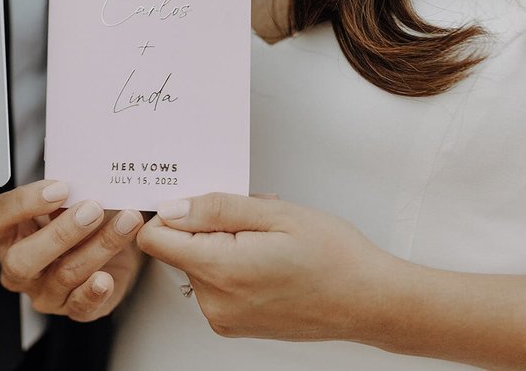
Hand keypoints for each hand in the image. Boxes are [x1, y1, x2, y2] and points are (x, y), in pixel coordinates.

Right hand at [0, 180, 143, 321]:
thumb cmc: (82, 216)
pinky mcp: (72, 308)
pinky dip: (94, 292)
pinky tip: (106, 278)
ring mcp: (43, 291)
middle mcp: (18, 266)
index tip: (60, 188)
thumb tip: (84, 179)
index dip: (24, 203)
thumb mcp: (69, 198)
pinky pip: (79, 307)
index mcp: (8, 233)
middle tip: (92, 209)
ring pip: (63, 275)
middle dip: (60, 233)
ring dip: (98, 247)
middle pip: (22, 258)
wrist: (113, 244)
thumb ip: (67, 192)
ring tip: (125, 223)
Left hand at [137, 192, 400, 340]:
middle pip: (177, 249)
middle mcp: (215, 301)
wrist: (371, 301)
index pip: (155, 239)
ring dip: (223, 244)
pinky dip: (232, 265)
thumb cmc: (335, 257)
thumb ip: (215, 209)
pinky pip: (214, 284)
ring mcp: (223, 317)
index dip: (170, 212)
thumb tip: (171, 208)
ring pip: (197, 263)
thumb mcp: (275, 214)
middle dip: (206, 225)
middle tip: (252, 219)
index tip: (196, 201)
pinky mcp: (233, 324)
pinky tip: (267, 258)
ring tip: (268, 240)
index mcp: (220, 270)